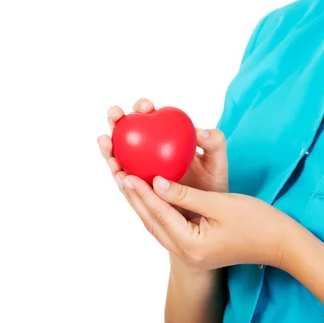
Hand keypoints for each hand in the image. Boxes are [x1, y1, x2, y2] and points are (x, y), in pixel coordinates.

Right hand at [97, 98, 227, 194]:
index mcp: (163, 137)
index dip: (143, 107)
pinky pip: (126, 182)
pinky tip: (118, 172)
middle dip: (116, 121)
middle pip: (127, 133)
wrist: (206, 214)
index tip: (147, 108)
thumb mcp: (218, 162)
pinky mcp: (137, 191)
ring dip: (109, 148)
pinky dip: (119, 176)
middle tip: (115, 115)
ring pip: (120, 157)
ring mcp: (139, 172)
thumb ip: (214, 143)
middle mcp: (147, 153)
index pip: (149, 117)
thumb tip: (198, 131)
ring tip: (105, 141)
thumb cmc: (212, 184)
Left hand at [117, 174, 299, 270]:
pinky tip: (150, 196)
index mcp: (192, 245)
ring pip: (157, 226)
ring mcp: (190, 254)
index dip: (141, 192)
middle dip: (135, 198)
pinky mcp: (195, 249)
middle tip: (119, 175)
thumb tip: (157, 181)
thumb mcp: (221, 204)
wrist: (281, 246)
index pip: (159, 214)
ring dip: (142, 205)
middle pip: (152, 222)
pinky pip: (168, 227)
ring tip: (128, 183)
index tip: (126, 173)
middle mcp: (186, 254)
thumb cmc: (258, 223)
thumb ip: (186, 194)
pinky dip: (157, 211)